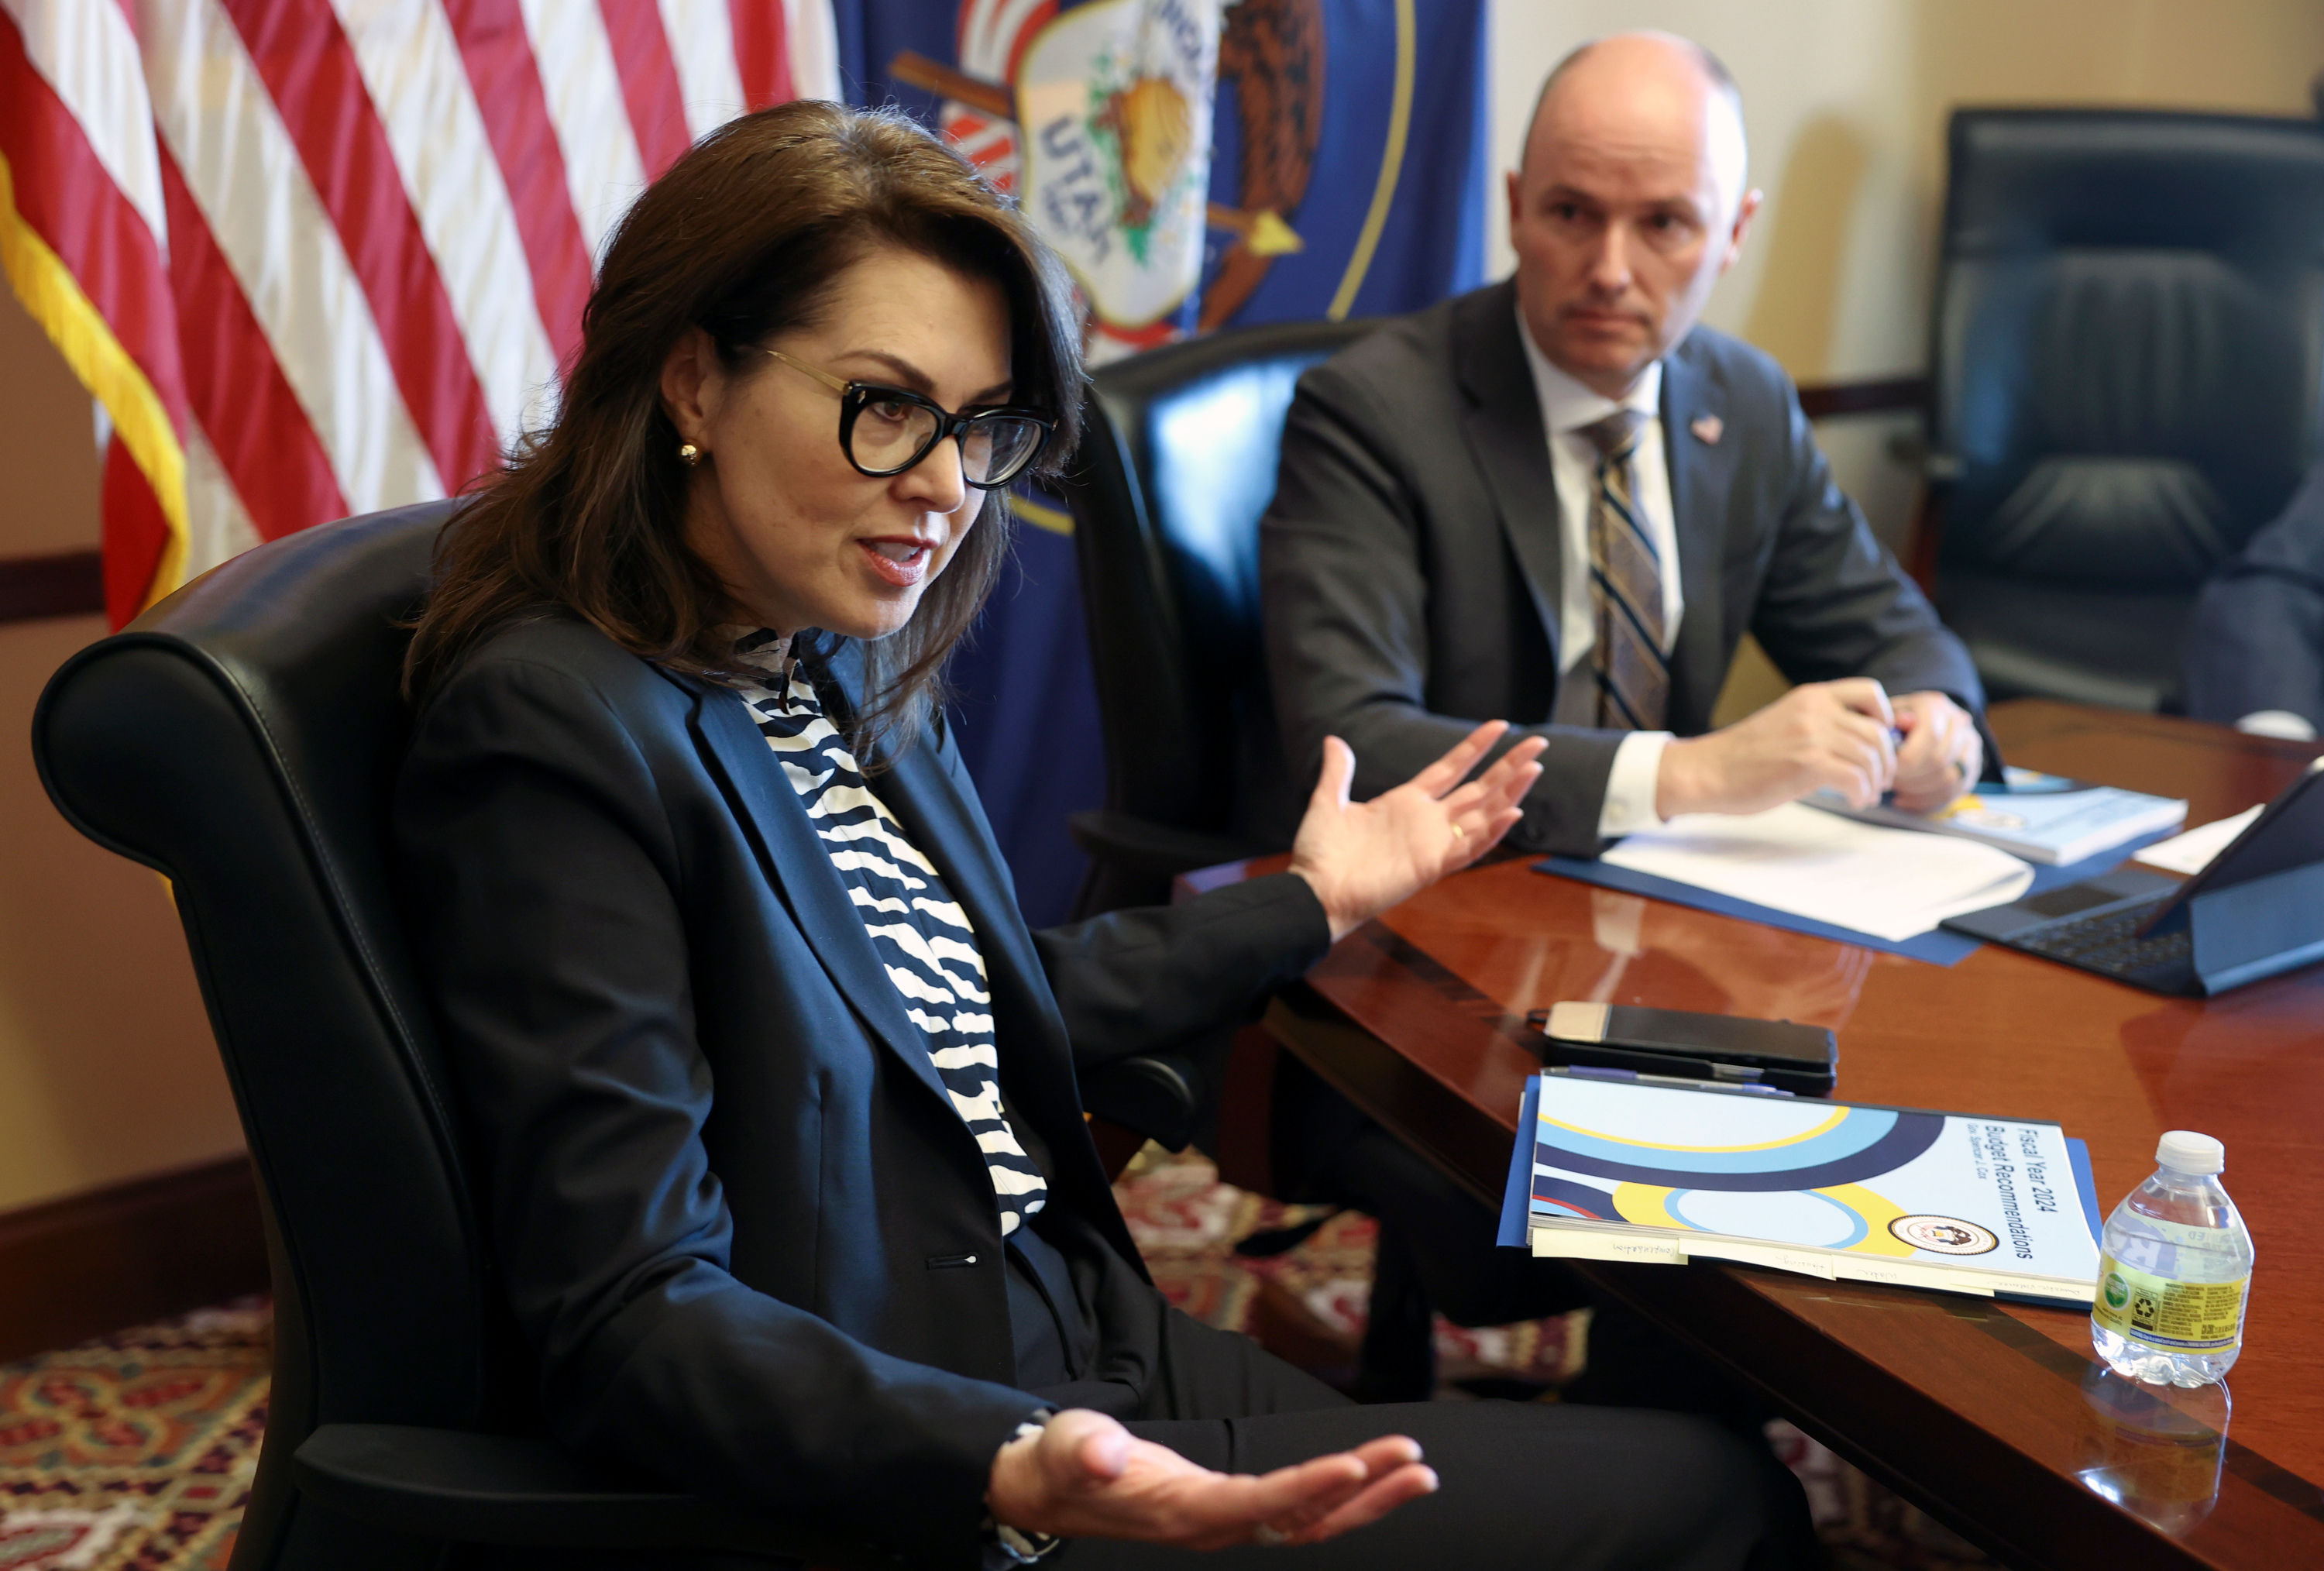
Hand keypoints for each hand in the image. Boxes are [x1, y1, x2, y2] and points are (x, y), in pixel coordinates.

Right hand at [987, 1408, 1436, 1548]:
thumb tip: (1105, 1454)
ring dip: (1368, 1498)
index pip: (1260, 1504)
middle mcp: (1217, 1525)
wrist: (1057, 1489)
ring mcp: (1228, 1521)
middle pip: (1305, 1520)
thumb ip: (1086, 1451)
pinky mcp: (1232, 1509)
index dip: (1310, 1487)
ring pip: (1312, 1520)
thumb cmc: (1065, 1466)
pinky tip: (1373, 1477)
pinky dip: (1340, 1494)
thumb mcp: (1068, 1448)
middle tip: (1415, 1464)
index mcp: (1184, 1512)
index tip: (1356, 1464)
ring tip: (1417, 1470)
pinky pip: (1299, 1510)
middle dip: (1365, 1495)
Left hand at [1288, 721, 1547, 941]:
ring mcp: (1432, 843)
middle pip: (1478, 788)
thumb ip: (1337, 772)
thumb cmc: (1320, 854)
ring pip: (1482, 814)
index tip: (1499, 726)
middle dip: (1509, 766)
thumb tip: (1333, 741)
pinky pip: (1468, 848)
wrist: (1314, 890)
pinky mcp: (1431, 866)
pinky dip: (1491, 832)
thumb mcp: (1328, 802)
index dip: (1475, 748)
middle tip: (1539, 743)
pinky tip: (1512, 812)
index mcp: (1406, 803)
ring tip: (1534, 768)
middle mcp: (1427, 821)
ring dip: (1510, 793)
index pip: (1451, 768)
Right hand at [1655, 678, 1896, 817]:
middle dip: (1886, 761)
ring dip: (1874, 782)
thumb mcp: (1786, 722)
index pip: (1870, 692)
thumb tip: (1858, 743)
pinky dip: (1861, 793)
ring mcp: (1811, 735)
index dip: (1885, 717)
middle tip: (1880, 780)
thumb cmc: (1743, 756)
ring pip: (1869, 758)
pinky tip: (1854, 801)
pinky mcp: (1807, 764)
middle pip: (1876, 732)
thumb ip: (1820, 724)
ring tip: (1865, 795)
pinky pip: (1855, 778)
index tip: (1879, 742)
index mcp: (1811, 697)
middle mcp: (1815, 710)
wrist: (1707, 771)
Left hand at [1888, 691, 1980, 812]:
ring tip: (1895, 790)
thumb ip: (1888, 720)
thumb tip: (1901, 723)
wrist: (1908, 724)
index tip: (1888, 769)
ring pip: (1950, 780)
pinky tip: (1903, 801)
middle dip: (1910, 777)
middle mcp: (1959, 723)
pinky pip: (1952, 794)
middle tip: (1888, 782)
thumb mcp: (1882, 716)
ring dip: (1918, 791)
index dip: (1909, 758)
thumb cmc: (1889, 722)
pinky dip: (1925, 803)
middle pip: (1941, 760)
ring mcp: (1969, 747)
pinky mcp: (1970, 769)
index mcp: (1936, 706)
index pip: (1933, 736)